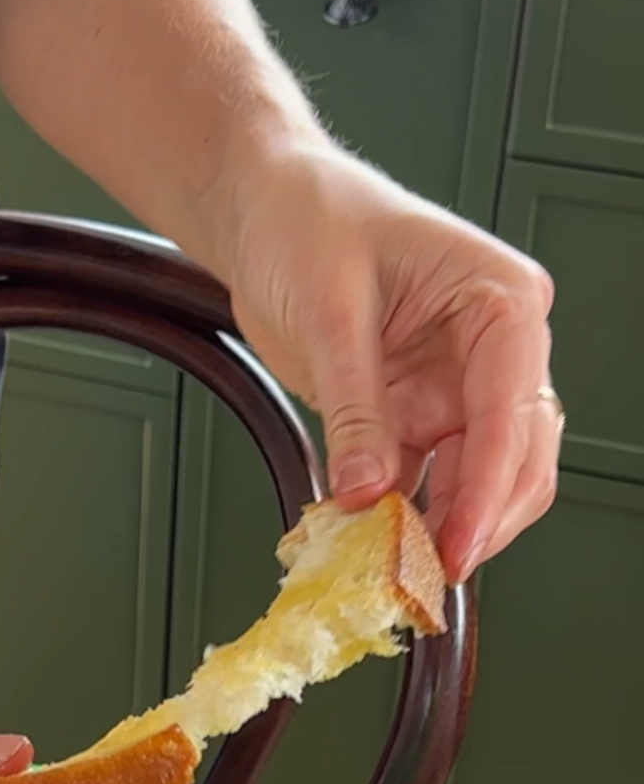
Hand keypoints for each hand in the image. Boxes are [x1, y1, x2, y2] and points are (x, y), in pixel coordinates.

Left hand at [205, 138, 558, 582]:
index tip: (456, 543)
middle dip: (483, 518)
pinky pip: (431, 479)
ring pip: (483, 477)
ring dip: (449, 524)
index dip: (489, 486)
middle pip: (519, 454)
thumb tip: (366, 491)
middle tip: (432, 572)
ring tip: (402, 567)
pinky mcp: (418, 413)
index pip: (513, 407)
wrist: (264, 210)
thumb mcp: (329, 312)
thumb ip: (356, 409)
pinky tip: (378, 543)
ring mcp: (458, 386)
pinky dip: (410, 515)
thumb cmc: (307, 221)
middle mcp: (494, 347)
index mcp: (500, 300)